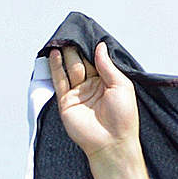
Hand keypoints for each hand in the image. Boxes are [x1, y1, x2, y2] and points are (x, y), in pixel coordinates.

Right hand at [47, 41, 138, 160]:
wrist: (111, 143)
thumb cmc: (123, 118)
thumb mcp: (122, 86)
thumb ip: (109, 66)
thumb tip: (100, 46)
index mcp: (108, 82)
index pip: (97, 60)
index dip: (92, 49)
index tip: (87, 35)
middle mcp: (92, 86)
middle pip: (82, 62)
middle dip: (78, 50)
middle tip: (74, 37)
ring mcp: (78, 93)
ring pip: (71, 68)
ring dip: (67, 55)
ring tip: (63, 40)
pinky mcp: (66, 101)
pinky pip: (59, 80)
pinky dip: (56, 66)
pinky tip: (54, 54)